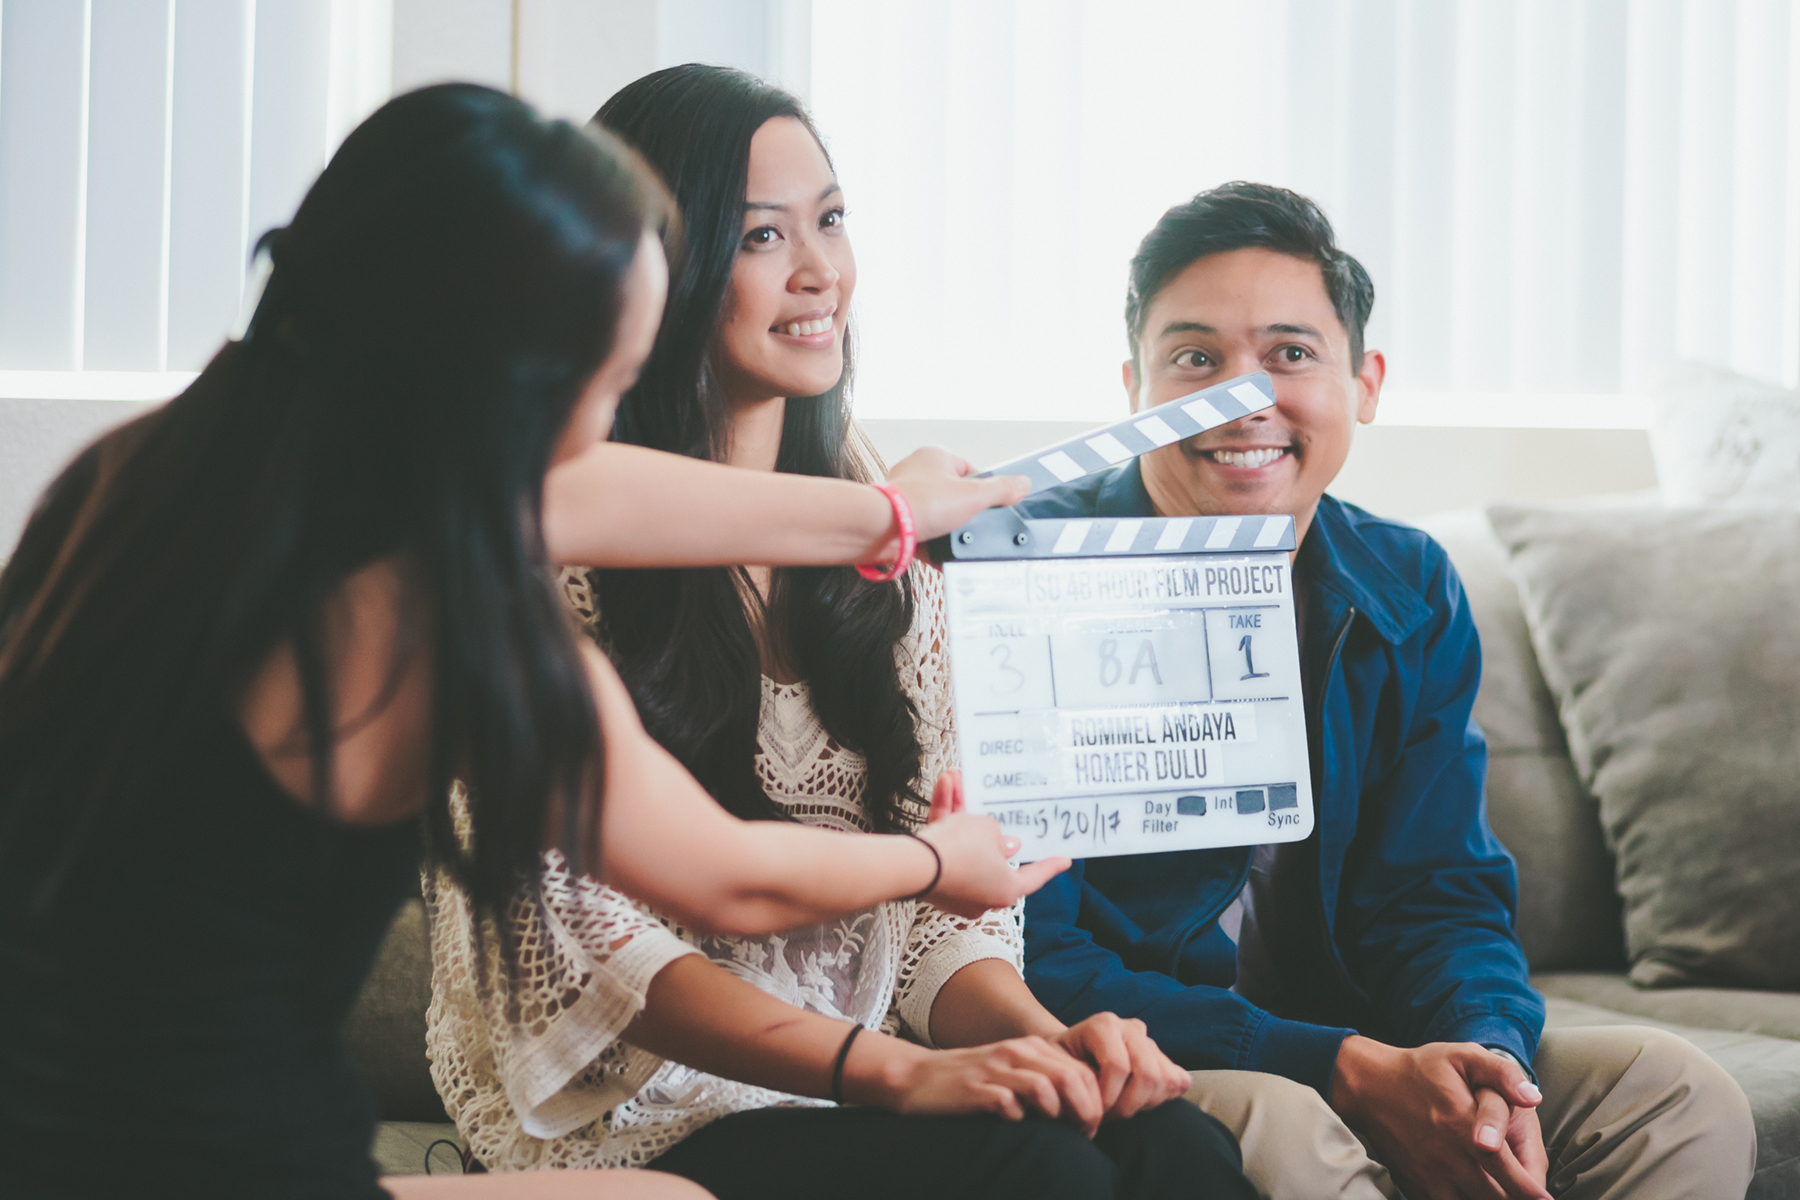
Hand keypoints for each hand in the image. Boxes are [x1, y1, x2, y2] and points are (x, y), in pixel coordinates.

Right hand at [849, 1035, 1104, 1134]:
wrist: (916, 1077)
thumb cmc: (971, 1081)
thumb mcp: (1012, 1070)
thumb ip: (1045, 1080)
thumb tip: (1084, 1109)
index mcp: (1031, 1047)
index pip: (1081, 1070)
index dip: (1095, 1101)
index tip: (1089, 1126)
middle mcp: (1017, 1051)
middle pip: (1072, 1078)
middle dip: (1085, 1111)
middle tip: (1082, 1134)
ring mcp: (995, 1069)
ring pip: (1047, 1088)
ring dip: (1057, 1115)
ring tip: (1055, 1132)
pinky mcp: (975, 1088)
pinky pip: (1009, 1104)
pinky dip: (1018, 1118)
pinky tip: (1014, 1124)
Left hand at [885, 447, 1029, 545]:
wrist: (883, 528)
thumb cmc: (920, 502)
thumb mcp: (974, 496)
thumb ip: (1002, 490)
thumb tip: (1023, 484)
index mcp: (935, 456)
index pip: (970, 471)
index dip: (983, 491)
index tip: (989, 506)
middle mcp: (917, 473)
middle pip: (954, 497)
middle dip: (964, 516)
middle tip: (968, 526)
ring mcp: (906, 497)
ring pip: (938, 518)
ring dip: (947, 533)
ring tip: (951, 540)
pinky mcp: (898, 520)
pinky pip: (923, 534)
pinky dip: (933, 547)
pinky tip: (940, 555)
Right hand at [917, 771, 1069, 917]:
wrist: (916, 865)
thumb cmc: (962, 851)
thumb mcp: (987, 830)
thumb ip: (997, 833)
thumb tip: (1004, 843)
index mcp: (1006, 889)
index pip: (1034, 877)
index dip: (1050, 866)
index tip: (1065, 860)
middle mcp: (982, 894)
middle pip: (991, 855)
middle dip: (986, 824)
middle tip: (993, 805)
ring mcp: (956, 889)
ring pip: (963, 845)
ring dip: (960, 811)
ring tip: (958, 779)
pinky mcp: (933, 880)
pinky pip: (944, 847)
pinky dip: (944, 819)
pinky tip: (945, 787)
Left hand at [1053, 1012, 1191, 1121]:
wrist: (1070, 1054)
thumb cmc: (1058, 1065)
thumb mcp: (1053, 1068)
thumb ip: (1069, 1081)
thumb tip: (1091, 1104)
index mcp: (1103, 1024)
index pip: (1118, 1066)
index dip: (1108, 1097)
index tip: (1093, 1112)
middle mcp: (1130, 1027)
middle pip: (1148, 1073)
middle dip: (1130, 1105)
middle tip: (1110, 1117)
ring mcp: (1149, 1041)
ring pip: (1166, 1078)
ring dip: (1146, 1104)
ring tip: (1121, 1110)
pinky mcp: (1162, 1056)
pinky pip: (1178, 1080)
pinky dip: (1163, 1098)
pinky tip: (1139, 1103)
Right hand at [1330, 1036, 1547, 1199]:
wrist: (1369, 1085)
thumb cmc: (1421, 1069)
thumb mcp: (1462, 1055)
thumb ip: (1502, 1073)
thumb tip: (1534, 1098)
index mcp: (1463, 1125)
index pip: (1506, 1169)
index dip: (1529, 1190)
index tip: (1544, 1199)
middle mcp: (1448, 1156)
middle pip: (1494, 1196)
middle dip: (1515, 1198)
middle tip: (1530, 1197)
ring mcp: (1431, 1174)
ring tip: (1504, 1194)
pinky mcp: (1418, 1183)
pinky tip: (1476, 1195)